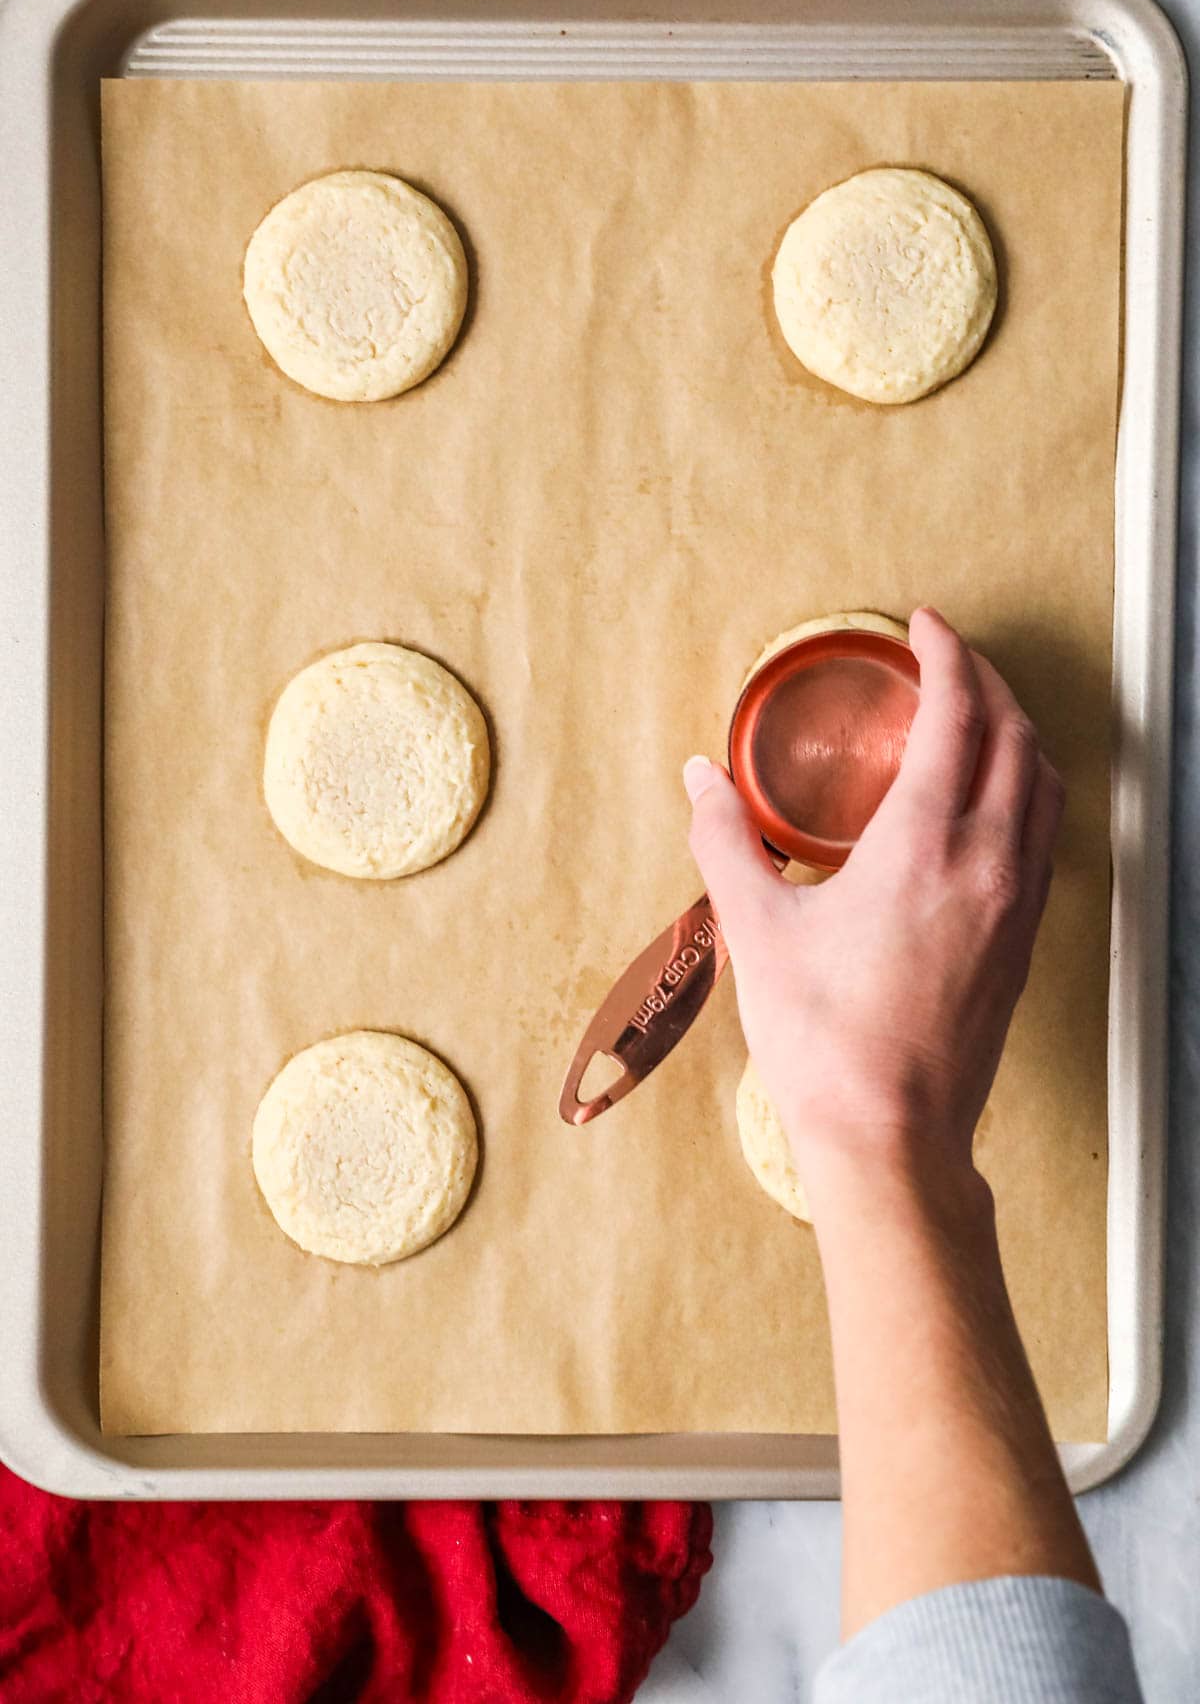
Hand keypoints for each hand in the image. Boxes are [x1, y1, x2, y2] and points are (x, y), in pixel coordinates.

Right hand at [684, 607, 1063, 1202]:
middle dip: (986, 681)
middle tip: (947, 660)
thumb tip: (699, 778)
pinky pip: (1049, 836)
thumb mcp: (756, 930)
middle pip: (1015, 735)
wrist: (891, 1138)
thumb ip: (725, 839)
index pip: (958, 714)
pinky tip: (994, 803)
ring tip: (978, 717)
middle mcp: (988, 861)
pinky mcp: (1024, 941)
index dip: (946, 655)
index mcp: (922, 844)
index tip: (925, 626)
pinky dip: (1030, 790)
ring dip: (1018, 732)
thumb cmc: (823, 1040)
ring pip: (1046, 784)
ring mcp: (1017, 903)